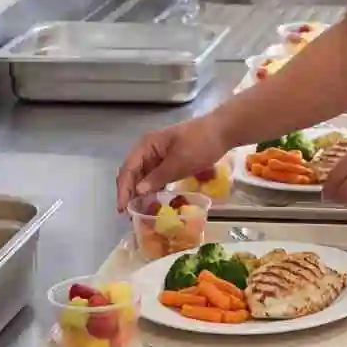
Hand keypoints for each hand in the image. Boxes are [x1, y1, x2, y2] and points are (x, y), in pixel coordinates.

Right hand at [116, 109, 230, 209]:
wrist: (224, 131)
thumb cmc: (201, 143)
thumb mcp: (179, 162)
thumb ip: (158, 177)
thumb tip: (138, 191)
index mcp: (147, 145)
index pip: (128, 169)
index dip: (124, 190)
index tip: (122, 209)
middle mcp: (149, 150)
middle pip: (133, 173)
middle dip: (129, 193)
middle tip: (129, 215)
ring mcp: (160, 155)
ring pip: (144, 176)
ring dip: (140, 193)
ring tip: (138, 212)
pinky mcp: (170, 161)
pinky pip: (156, 176)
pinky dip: (153, 189)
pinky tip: (153, 202)